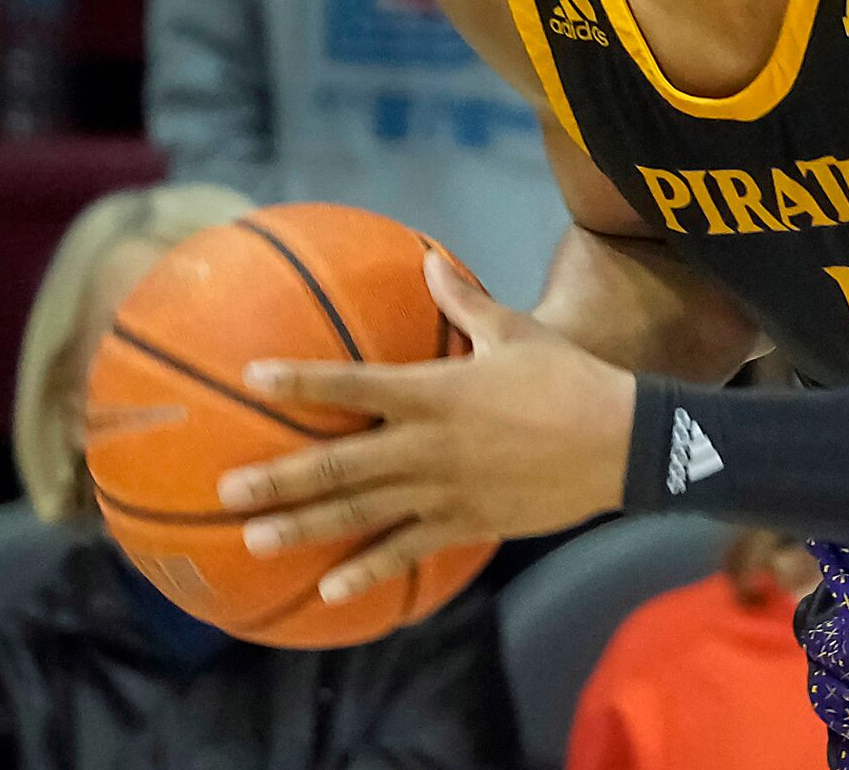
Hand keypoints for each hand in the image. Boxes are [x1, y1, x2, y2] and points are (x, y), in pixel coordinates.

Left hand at [222, 253, 636, 602]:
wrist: (622, 442)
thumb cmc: (568, 378)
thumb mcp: (516, 332)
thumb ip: (464, 303)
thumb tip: (429, 261)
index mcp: (435, 391)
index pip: (353, 382)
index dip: (301, 380)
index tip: (252, 377)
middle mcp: (428, 445)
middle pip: (340, 463)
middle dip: (280, 476)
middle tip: (227, 488)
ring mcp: (444, 490)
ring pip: (362, 513)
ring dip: (306, 526)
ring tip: (255, 539)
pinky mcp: (465, 523)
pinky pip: (407, 550)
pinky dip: (368, 570)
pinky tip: (330, 588)